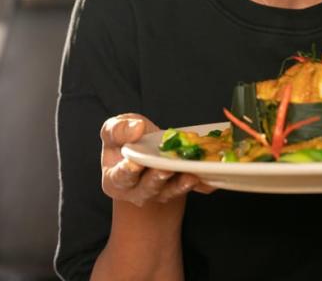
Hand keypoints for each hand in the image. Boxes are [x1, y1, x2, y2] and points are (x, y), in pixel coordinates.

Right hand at [100, 113, 214, 206]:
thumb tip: (136, 128)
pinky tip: (207, 176)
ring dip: (181, 184)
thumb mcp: (114, 130)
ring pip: (170, 191)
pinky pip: (190, 189)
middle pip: (147, 188)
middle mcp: (137, 191)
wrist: (144, 149)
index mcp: (115, 179)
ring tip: (190, 175)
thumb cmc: (126, 140)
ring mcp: (159, 193)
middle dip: (157, 179)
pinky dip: (200, 184)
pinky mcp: (179, 190)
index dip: (128, 171)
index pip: (121, 177)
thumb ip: (118, 130)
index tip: (135, 164)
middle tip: (166, 169)